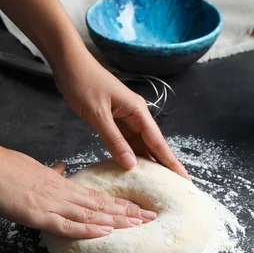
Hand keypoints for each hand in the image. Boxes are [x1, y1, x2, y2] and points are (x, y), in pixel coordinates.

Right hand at [0, 138, 156, 238]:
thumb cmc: (2, 165)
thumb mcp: (31, 167)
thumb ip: (48, 172)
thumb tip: (61, 168)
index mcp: (60, 183)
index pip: (96, 196)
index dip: (118, 203)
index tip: (137, 208)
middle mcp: (61, 192)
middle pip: (100, 205)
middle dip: (127, 212)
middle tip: (151, 217)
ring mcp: (50, 203)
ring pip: (90, 214)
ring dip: (116, 221)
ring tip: (139, 225)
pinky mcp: (36, 213)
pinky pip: (67, 225)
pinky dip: (87, 230)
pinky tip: (105, 233)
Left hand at [56, 53, 189, 178]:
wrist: (69, 64)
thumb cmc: (83, 83)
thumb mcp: (98, 114)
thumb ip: (114, 139)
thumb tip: (131, 165)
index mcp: (137, 111)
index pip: (158, 142)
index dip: (171, 162)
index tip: (184, 179)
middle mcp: (135, 115)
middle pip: (153, 145)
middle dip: (165, 165)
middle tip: (178, 188)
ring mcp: (124, 117)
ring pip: (140, 145)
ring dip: (148, 162)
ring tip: (160, 184)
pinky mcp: (113, 119)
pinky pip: (126, 141)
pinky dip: (130, 155)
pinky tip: (134, 169)